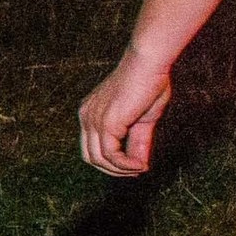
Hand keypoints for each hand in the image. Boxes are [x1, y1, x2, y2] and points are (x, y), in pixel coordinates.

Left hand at [79, 46, 173, 176]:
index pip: (90, 147)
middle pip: (90, 157)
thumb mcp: (142, 120)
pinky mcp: (106, 123)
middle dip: (113, 170)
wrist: (149, 63)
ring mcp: (93, 120)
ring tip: (141, 168)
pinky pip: (111, 155)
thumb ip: (137, 142)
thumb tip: (140, 166)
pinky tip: (140, 164)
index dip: (109, 162)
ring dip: (121, 170)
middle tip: (135, 172)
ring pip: (100, 159)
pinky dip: (126, 164)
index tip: (132, 167)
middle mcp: (86, 116)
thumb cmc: (149, 84)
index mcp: (90, 113)